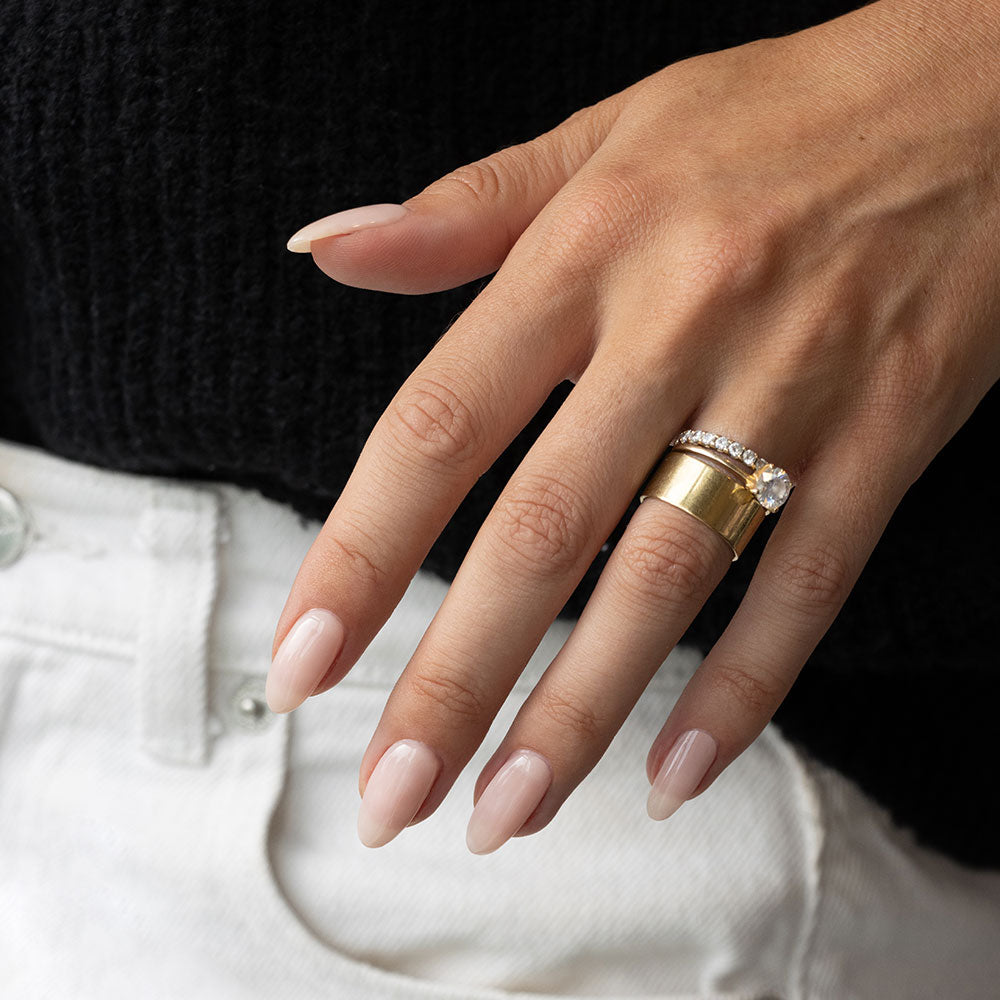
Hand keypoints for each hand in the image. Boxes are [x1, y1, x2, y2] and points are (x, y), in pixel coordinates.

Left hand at [267, 0, 999, 852]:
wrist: (979, 97)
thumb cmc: (773, 117)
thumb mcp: (603, 137)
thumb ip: (461, 209)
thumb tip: (330, 248)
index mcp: (584, 256)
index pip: (437, 428)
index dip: (359, 555)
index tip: (302, 663)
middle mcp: (676, 330)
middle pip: (541, 537)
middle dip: (454, 683)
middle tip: (390, 798)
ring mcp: (790, 393)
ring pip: (666, 584)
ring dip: (577, 716)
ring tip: (503, 813)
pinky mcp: (885, 441)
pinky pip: (806, 587)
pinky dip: (742, 692)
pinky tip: (674, 776)